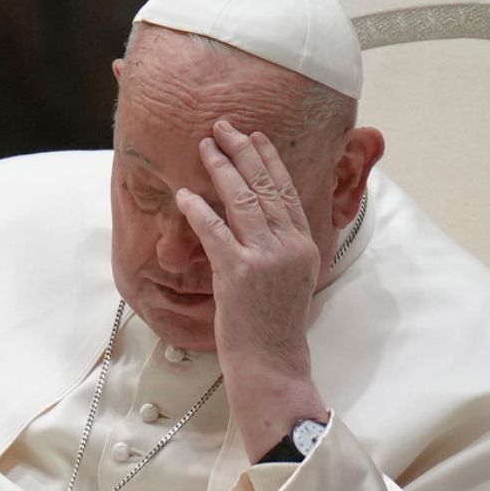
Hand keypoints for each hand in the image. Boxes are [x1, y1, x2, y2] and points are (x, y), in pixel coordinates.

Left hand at [174, 119, 327, 459]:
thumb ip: (280, 246)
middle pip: (266, 186)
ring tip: (206, 146)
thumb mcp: (291, 278)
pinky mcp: (239, 273)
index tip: (255, 136)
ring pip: (244, 200)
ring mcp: (266, 258)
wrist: (273, 363)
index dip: (269, 160)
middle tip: (225, 127)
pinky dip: (199, 210)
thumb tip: (259, 219)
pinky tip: (185, 194)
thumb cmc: (275, 326)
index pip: (287, 191)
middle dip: (244, 151)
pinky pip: (216, 231)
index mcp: (304, 244)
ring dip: (222, 169)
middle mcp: (289, 245)